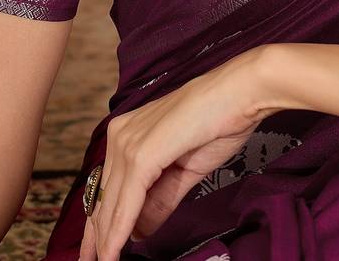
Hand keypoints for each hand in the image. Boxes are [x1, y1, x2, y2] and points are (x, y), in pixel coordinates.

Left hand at [79, 45, 272, 260]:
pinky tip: (114, 252)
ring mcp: (129, 142)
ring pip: (111, 203)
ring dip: (107, 239)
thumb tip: (139, 232)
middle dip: (98, 237)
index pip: (109, 188)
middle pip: (104, 198)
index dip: (101, 224)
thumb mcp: (186, 170)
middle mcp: (122, 134)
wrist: (241, 93)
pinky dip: (119, 231)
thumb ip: (160, 201)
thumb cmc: (221, 122)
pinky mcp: (142, 154)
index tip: (98, 251)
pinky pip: (126, 202)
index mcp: (130, 133)